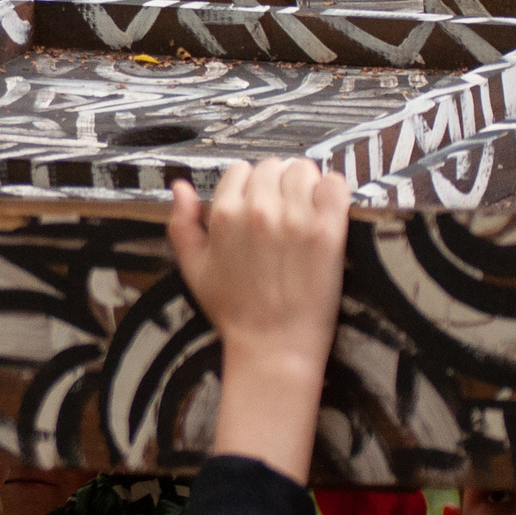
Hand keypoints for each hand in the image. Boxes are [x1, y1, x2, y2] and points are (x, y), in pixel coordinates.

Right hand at [168, 158, 350, 482]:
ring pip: (303, 170)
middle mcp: (259, 211)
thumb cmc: (234, 311)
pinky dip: (332, 191)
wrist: (273, 347)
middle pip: (272, 167)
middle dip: (275, 184)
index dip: (248, 187)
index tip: (256, 206)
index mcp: (224, 215)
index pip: (240, 171)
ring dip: (304, 185)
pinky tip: (326, 211)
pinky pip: (335, 184)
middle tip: (282, 211)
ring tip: (305, 211)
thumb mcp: (194, 268)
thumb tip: (180, 187)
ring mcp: (295, 218)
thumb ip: (182, 224)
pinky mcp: (328, 230)